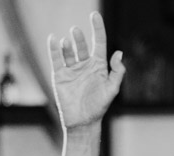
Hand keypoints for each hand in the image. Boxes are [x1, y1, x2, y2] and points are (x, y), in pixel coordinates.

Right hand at [47, 11, 124, 131]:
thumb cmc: (99, 107)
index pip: (99, 43)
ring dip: (68, 45)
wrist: (82, 122)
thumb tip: (119, 53)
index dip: (97, 29)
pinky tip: (54, 40)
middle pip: (82, 46)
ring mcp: (71, 69)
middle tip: (76, 31)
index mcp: (99, 66)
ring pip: (69, 51)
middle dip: (80, 38)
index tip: (94, 15)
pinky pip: (56, 59)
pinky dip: (54, 49)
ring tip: (67, 43)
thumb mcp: (112, 90)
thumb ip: (117, 73)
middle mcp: (85, 65)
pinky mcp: (59, 75)